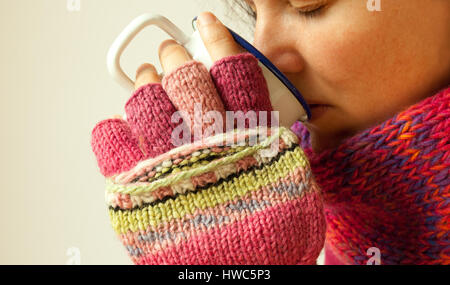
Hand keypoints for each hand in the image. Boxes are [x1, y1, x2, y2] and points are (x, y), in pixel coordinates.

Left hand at [91, 12, 324, 264]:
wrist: (245, 280)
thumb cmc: (270, 241)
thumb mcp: (293, 184)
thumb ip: (281, 141)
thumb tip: (270, 106)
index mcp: (251, 144)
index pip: (235, 75)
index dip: (219, 43)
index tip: (207, 26)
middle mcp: (209, 150)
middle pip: (186, 82)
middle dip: (175, 58)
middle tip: (170, 52)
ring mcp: (168, 171)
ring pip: (147, 104)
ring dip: (144, 82)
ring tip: (144, 75)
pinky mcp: (135, 194)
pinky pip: (111, 145)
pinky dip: (113, 126)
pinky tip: (120, 122)